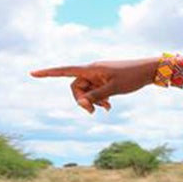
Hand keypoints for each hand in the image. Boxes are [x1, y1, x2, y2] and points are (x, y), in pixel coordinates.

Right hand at [30, 58, 158, 113]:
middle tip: (92, 112)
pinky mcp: (106, 79)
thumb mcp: (113, 89)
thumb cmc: (133, 77)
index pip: (65, 70)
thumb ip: (95, 96)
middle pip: (76, 87)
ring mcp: (99, 75)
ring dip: (93, 101)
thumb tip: (81, 102)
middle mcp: (92, 70)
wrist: (150, 71)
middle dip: (81, 100)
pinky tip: (109, 107)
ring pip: (87, 91)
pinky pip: (96, 91)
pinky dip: (100, 99)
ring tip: (107, 108)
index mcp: (91, 69)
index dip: (48, 73)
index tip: (32, 73)